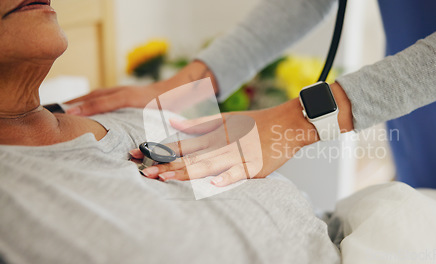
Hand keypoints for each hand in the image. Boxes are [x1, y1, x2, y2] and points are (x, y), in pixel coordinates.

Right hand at [65, 60, 217, 115]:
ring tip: (64, 110)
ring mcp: (124, 91)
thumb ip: (151, 123)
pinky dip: (90, 100)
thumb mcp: (161, 114)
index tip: (68, 114)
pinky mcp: (124, 93)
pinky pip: (104, 95)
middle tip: (56, 112)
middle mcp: (125, 91)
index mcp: (131, 95)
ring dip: (81, 101)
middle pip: (95, 95)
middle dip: (76, 103)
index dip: (85, 108)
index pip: (103, 100)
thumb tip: (150, 134)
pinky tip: (83, 108)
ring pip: (98, 94)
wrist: (182, 89)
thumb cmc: (171, 103)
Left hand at [131, 98, 320, 186]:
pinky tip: (215, 183)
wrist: (285, 124)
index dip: (161, 150)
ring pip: (208, 165)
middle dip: (167, 165)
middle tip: (146, 172)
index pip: (183, 144)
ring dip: (187, 172)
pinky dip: (227, 177)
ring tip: (167, 177)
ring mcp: (237, 156)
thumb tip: (174, 122)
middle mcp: (221, 145)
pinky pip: (239, 172)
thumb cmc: (255, 123)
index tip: (141, 155)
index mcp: (214, 135)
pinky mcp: (253, 165)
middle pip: (191, 157)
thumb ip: (199, 123)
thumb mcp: (225, 119)